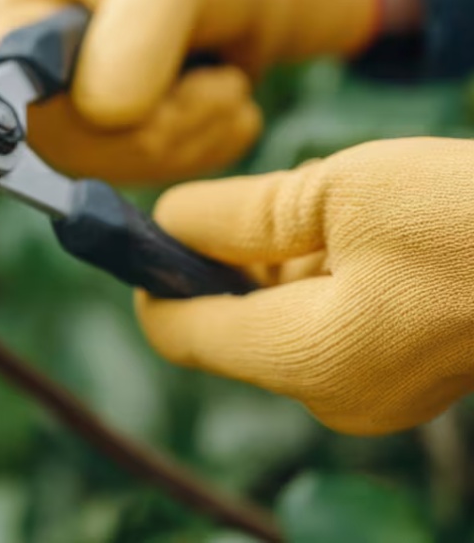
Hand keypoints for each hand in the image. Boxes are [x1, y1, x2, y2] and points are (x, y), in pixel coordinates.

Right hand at [0, 0, 378, 183]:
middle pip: (69, 145)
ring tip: (227, 84)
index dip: (93, 106)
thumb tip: (103, 118)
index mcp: (12, 14)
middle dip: (164, 121)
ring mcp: (63, 119)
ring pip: (114, 170)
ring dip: (194, 134)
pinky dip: (204, 151)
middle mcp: (25, 74)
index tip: (179, 76)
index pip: (19, 94)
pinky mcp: (106, 153)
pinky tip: (222, 107)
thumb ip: (133, 38)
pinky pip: (149, 180)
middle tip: (223, 81)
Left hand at [136, 138, 473, 434]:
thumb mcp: (335, 191)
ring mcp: (375, 394)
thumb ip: (236, 217)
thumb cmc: (469, 213)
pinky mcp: (406, 377)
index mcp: (307, 357)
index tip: (146, 226)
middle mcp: (332, 395)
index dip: (153, 277)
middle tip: (255, 198)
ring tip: (331, 210)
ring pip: (280, 324)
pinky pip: (328, 329)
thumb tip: (166, 221)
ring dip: (276, 265)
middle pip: (230, 328)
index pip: (182, 332)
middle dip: (225, 263)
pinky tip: (359, 235)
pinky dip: (319, 281)